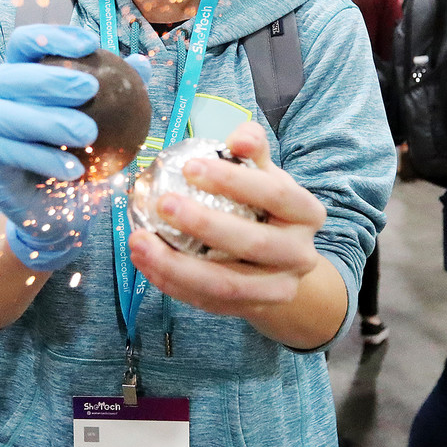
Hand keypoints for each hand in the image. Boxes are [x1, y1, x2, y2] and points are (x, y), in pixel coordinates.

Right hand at [0, 24, 149, 270]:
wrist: (60, 212)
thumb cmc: (82, 158)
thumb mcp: (107, 126)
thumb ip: (118, 94)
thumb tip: (142, 63)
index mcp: (20, 78)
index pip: (25, 44)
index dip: (52, 37)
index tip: (90, 44)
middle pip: (6, 76)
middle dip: (47, 78)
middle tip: (89, 88)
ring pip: (1, 114)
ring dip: (46, 120)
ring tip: (87, 132)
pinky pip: (6, 154)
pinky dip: (42, 159)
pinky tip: (75, 169)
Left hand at [127, 121, 325, 315]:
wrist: (281, 264)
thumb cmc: (265, 209)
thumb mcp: (266, 176)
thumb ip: (252, 150)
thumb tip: (239, 136)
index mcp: (307, 214)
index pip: (275, 194)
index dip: (233, 180)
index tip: (190, 166)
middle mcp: (301, 255)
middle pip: (253, 244)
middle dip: (204, 225)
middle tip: (161, 203)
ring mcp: (278, 289)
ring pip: (227, 285)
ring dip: (177, 266)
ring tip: (139, 242)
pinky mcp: (251, 310)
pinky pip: (207, 302)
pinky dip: (173, 283)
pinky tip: (146, 263)